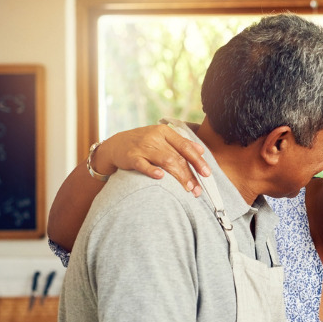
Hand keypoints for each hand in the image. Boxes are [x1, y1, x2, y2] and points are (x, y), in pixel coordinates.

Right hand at [95, 124, 210, 196]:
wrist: (116, 144)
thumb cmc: (143, 143)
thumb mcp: (162, 138)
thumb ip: (181, 143)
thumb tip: (201, 150)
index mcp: (165, 132)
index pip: (185, 146)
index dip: (197, 160)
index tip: (207, 174)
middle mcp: (154, 137)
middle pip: (177, 156)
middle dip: (189, 174)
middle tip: (198, 189)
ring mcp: (142, 147)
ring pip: (164, 161)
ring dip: (178, 175)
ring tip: (187, 188)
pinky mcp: (131, 156)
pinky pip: (142, 164)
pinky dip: (152, 170)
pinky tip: (161, 177)